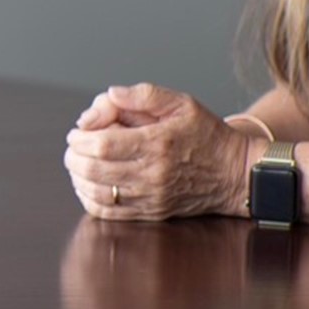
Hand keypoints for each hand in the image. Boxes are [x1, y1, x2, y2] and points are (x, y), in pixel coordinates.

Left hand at [62, 82, 253, 219]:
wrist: (234, 174)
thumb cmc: (206, 135)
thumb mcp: (181, 103)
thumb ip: (143, 95)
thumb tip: (110, 95)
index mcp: (158, 143)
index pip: (103, 145)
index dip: (81, 139)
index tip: (77, 132)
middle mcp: (153, 174)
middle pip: (94, 170)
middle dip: (74, 157)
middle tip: (74, 147)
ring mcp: (151, 197)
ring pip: (98, 193)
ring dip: (78, 177)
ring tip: (78, 163)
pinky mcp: (151, 213)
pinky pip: (109, 213)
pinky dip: (90, 199)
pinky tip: (88, 185)